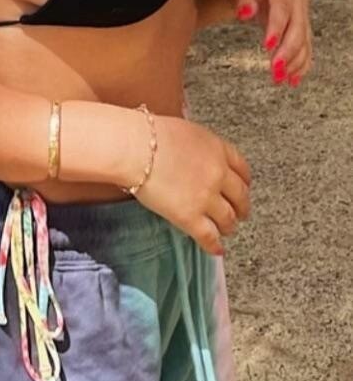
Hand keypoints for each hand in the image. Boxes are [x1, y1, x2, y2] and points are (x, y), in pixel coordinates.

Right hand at [132, 115, 251, 256]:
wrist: (135, 148)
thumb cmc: (150, 135)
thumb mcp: (185, 131)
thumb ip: (198, 147)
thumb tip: (194, 155)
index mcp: (217, 149)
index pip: (241, 168)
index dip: (244, 181)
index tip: (244, 187)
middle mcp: (218, 173)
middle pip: (240, 195)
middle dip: (242, 207)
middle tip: (241, 213)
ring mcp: (206, 197)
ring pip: (228, 218)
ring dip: (229, 226)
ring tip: (226, 230)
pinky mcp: (190, 216)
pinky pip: (208, 236)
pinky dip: (214, 245)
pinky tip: (216, 249)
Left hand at [230, 0, 312, 87]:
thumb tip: (245, 14)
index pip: (282, 8)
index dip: (277, 28)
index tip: (267, 47)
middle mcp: (297, 0)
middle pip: (297, 28)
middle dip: (287, 51)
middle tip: (274, 71)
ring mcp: (301, 13)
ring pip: (303, 40)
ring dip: (294, 62)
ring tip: (278, 80)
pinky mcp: (300, 25)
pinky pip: (304, 46)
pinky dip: (300, 64)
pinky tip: (292, 80)